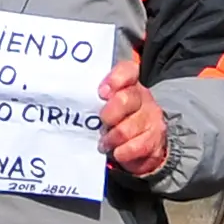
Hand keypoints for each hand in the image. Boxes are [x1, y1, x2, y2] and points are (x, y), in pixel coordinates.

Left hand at [99, 53, 167, 177]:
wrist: (144, 147)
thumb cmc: (117, 122)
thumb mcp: (106, 106)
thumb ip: (93, 99)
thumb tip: (67, 100)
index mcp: (129, 84)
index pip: (128, 70)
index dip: (115, 79)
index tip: (101, 92)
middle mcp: (143, 98)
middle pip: (125, 100)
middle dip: (108, 115)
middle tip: (101, 124)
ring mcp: (151, 118)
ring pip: (126, 128)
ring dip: (110, 138)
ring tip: (104, 143)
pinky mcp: (155, 140)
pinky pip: (134, 147)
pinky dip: (121, 152)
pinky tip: (117, 151)